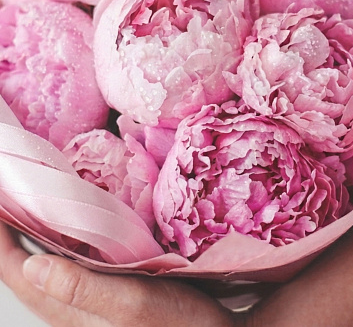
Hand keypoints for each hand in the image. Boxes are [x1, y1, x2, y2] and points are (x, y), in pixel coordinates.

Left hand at [0, 222, 240, 326]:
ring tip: (34, 205)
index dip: (2, 239)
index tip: (0, 200)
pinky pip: (70, 268)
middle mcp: (72, 308)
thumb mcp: (131, 302)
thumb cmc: (176, 323)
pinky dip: (62, 244)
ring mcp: (89, 304)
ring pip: (46, 268)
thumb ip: (82, 288)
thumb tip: (32, 265)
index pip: (17, 271)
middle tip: (13, 196)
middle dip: (12, 235)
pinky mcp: (107, 296)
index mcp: (70, 309)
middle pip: (25, 270)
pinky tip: (75, 228)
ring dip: (34, 237)